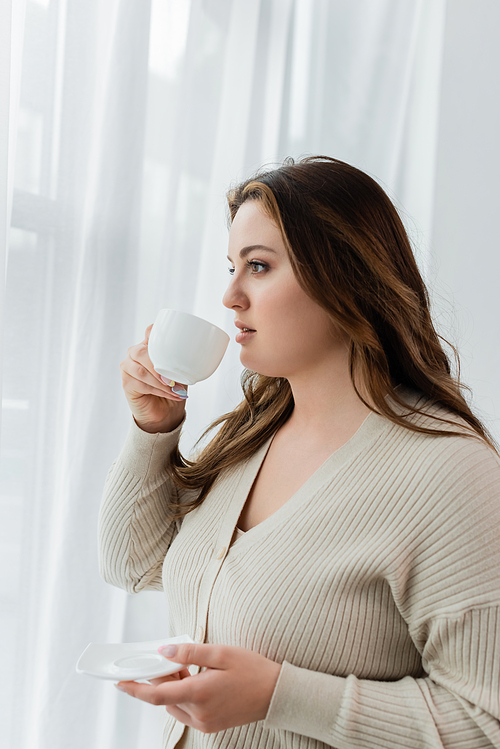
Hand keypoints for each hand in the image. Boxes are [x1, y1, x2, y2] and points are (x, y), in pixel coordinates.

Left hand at [115, 642, 281, 733]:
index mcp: (199, 694)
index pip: (157, 694)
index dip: (135, 688)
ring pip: (174, 704)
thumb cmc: (252, 670)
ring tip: (186, 665)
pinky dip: (183, 694)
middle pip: (165, 697)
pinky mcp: (210, 725)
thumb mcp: (221, 653)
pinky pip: (186, 710)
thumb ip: (190, 652)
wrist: (276, 694)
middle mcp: (199, 713)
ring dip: (172, 686)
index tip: (119, 682)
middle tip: (167, 656)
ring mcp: (204, 722)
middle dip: (160, 678)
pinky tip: (194, 678)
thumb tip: (164, 650)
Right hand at [120, 324, 186, 432]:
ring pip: (140, 371)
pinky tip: (169, 394)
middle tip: (172, 378)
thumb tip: (192, 361)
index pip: (149, 332)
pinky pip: (141, 385)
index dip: (155, 332)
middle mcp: (135, 354)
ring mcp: (128, 368)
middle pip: (140, 352)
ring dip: (159, 381)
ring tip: (174, 388)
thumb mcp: (180, 372)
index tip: (168, 339)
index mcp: (149, 346)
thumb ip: (181, 363)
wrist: (165, 412)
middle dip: (156, 365)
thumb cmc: (172, 388)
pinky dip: (158, 390)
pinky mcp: (126, 384)